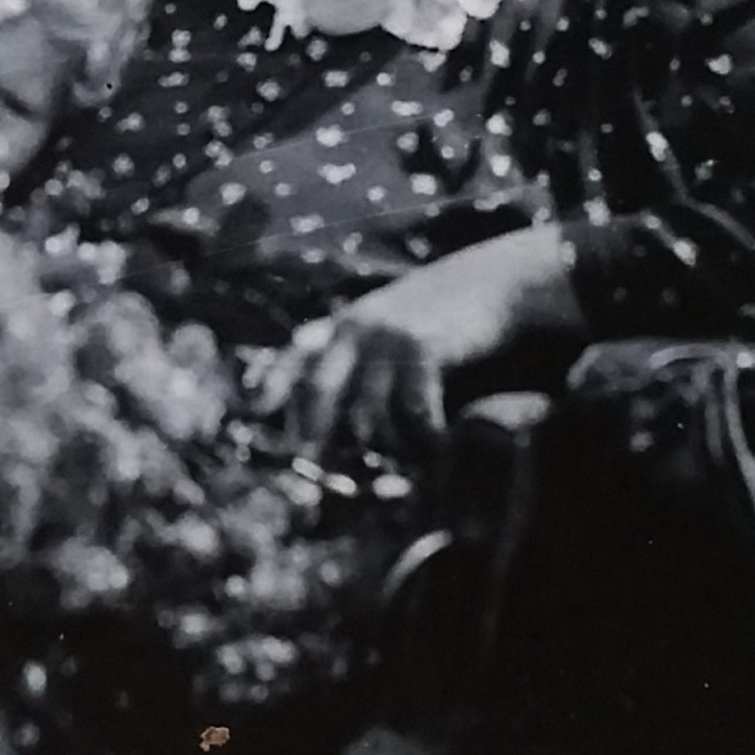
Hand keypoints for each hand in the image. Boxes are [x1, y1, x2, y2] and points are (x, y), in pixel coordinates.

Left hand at [261, 225, 586, 455]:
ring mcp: (386, 337)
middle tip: (321, 474)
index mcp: (343, 325)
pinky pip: (411, 413)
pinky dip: (424, 439)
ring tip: (413, 457)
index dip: (274, 386)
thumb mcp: (391, 325)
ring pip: (368, 418)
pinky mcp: (420, 348)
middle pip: (319, 396)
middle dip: (316, 440)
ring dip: (389, 449)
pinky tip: (440, 443)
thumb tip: (345, 425)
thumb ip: (363, 360)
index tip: (256, 414)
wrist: (498, 280)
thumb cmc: (444, 314)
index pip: (295, 357)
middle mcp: (355, 329)